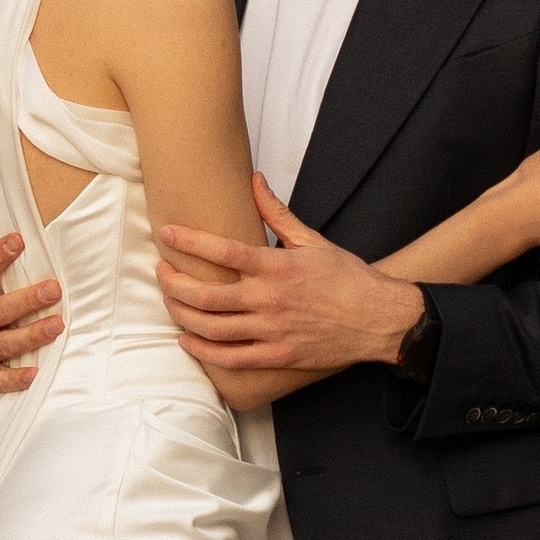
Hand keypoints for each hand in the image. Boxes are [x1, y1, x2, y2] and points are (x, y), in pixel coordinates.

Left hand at [156, 179, 424, 383]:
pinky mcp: (277, 355)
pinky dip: (203, 352)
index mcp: (276, 266)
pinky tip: (187, 341)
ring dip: (182, 315)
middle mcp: (269, 299)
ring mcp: (272, 330)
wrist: (379, 318)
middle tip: (160, 272)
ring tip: (169, 302)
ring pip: (212, 328)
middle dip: (174, 283)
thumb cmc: (347, 277)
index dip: (188, 241)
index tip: (166, 234)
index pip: (222, 251)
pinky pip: (231, 359)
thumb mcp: (313, 239)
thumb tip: (255, 180)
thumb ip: (277, 212)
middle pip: (206, 295)